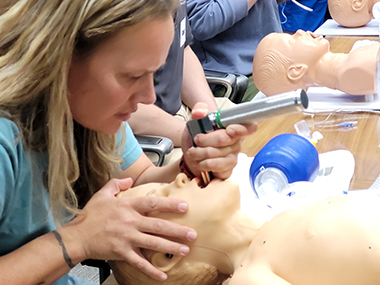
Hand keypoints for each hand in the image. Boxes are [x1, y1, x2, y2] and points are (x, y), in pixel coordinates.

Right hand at [62, 178, 196, 280]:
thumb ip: (116, 184)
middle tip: (192, 234)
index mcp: (127, 206)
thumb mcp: (102, 194)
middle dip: (177, 230)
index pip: (152, 203)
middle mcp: (130, 222)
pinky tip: (163, 275)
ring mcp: (127, 239)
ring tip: (185, 250)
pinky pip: (139, 263)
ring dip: (171, 247)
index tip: (184, 207)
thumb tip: (129, 179)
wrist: (76, 236)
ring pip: (153, 243)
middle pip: (158, 225)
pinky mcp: (122, 253)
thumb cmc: (90, 216)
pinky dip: (151, 270)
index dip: (169, 204)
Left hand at [181, 102, 256, 179]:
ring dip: (200, 154)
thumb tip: (199, 112)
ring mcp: (232, 157)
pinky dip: (203, 165)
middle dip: (205, 140)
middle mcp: (236, 143)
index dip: (240, 129)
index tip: (229, 129)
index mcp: (233, 127)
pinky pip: (218, 169)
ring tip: (193, 152)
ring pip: (217, 156)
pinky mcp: (227, 170)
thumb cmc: (198, 135)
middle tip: (196, 140)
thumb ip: (199, 110)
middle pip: (224, 140)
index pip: (248, 127)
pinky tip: (199, 162)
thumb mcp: (196, 119)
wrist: (191, 151)